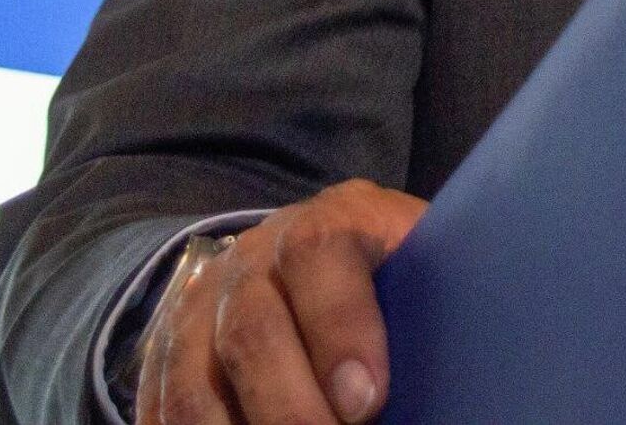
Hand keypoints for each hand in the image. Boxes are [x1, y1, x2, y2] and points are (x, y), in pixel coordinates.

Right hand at [136, 180, 427, 424]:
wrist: (307, 253)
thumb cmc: (387, 273)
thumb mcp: (415, 259)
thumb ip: (430, 291)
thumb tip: (466, 356)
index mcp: (328, 220)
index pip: (320, 253)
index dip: (342, 326)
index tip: (367, 400)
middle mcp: (251, 258)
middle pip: (252, 332)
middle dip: (290, 408)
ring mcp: (197, 309)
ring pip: (194, 390)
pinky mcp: (160, 362)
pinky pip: (162, 416)